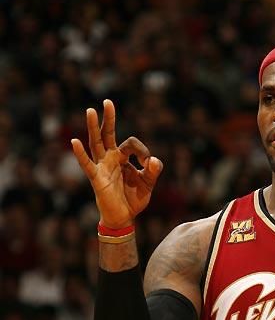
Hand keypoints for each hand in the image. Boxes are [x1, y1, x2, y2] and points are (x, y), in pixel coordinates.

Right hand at [71, 99, 162, 227]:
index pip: (131, 143)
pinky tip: (74, 141)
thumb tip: (153, 159)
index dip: (142, 150)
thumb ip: (153, 171)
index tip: (148, 163)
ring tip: (90, 110)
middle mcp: (110, 158)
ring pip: (96, 143)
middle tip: (107, 101)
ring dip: (92, 127)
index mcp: (123, 157)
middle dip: (108, 119)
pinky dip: (81, 154)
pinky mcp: (97, 178)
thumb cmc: (134, 199)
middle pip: (107, 134)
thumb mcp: (148, 184)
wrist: (124, 218)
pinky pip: (87, 164)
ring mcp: (102, 167)